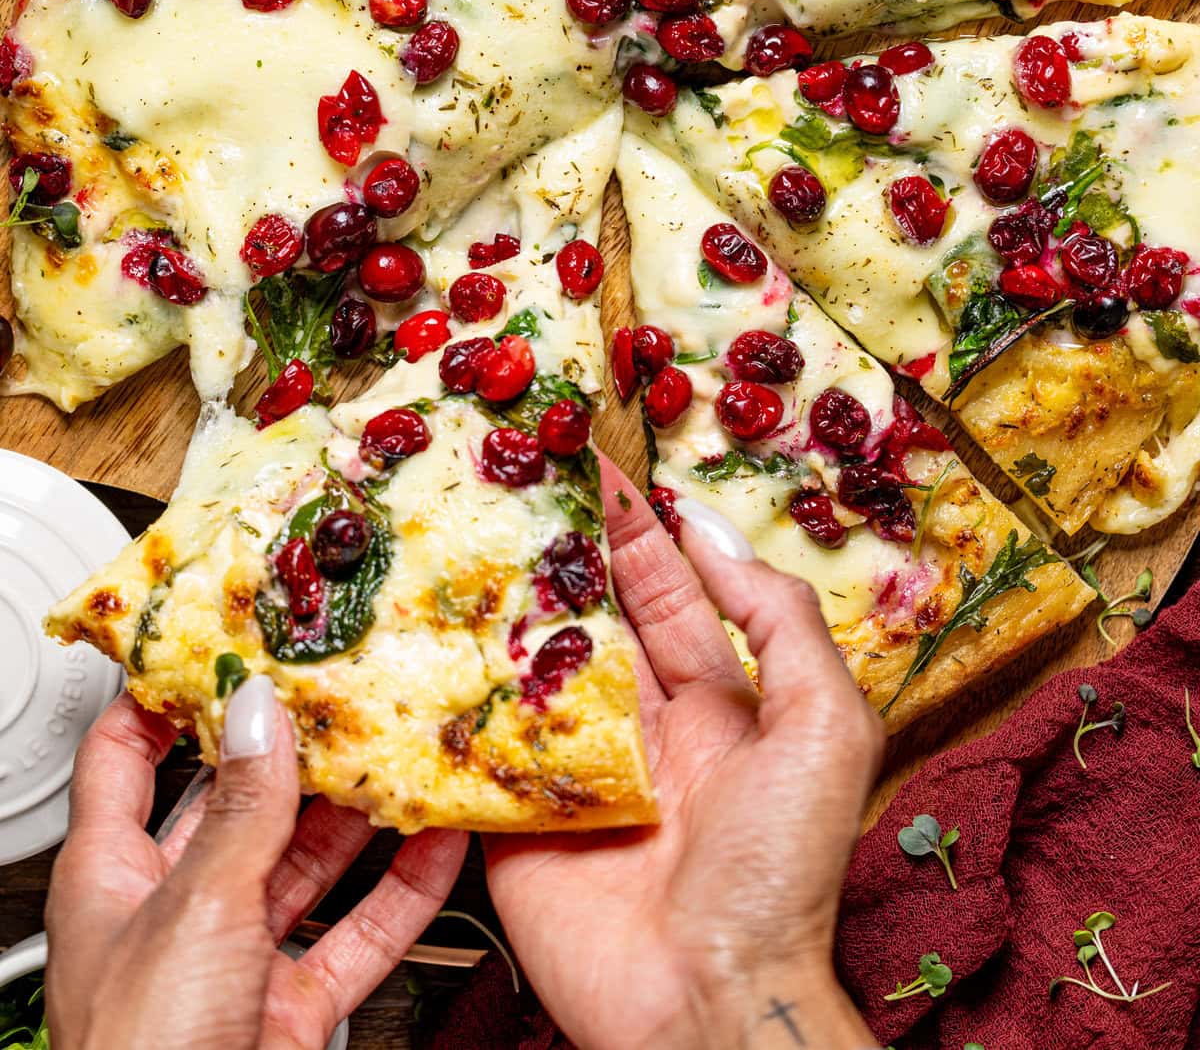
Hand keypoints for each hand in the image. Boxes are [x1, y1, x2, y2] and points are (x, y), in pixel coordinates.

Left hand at [46, 678, 466, 1049]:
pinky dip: (401, 892)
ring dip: (358, 816)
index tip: (224, 640)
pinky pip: (354, 934)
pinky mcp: (287, 1009)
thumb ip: (242, 809)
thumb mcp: (194, 909)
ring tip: (405, 753)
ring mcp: (233, 961)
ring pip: (304, 864)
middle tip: (344, 689)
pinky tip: (437, 847)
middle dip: (293, 750)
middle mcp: (172, 910)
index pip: (126, 756)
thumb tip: (260, 710)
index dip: (167, 695)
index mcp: (111, 875)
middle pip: (236, 803)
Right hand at [485, 461, 882, 1049]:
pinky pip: (480, 743)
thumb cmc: (780, 873)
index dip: (642, 533)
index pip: (670, 595)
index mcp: (718, 706)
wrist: (707, 1003)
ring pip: (532, 667)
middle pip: (594, 619)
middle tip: (521, 479)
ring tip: (470, 532)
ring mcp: (575, 770)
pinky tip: (426, 632)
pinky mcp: (516, 816)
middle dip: (564, 553)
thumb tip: (716, 533)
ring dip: (503, 606)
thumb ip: (779, 622)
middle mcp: (642, 728)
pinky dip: (454, 694)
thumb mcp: (824, 727)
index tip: (604, 469)